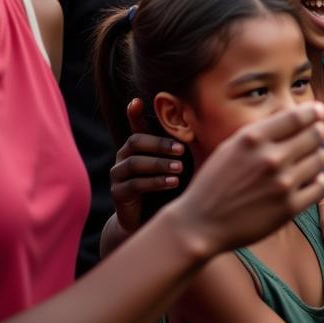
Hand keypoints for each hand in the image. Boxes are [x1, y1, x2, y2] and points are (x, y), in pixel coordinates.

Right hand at [110, 99, 185, 231]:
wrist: (151, 220)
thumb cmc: (169, 188)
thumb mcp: (178, 166)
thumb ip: (182, 151)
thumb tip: (205, 132)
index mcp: (138, 147)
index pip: (135, 127)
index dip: (134, 114)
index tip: (137, 101)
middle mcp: (124, 157)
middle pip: (135, 141)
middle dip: (159, 143)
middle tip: (182, 149)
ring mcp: (118, 175)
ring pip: (135, 163)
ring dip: (160, 164)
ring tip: (180, 169)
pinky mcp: (118, 193)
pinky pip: (134, 184)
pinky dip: (155, 182)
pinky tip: (172, 183)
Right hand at [170, 103, 323, 254]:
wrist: (200, 224)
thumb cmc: (215, 182)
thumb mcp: (231, 146)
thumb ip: (261, 132)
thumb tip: (296, 118)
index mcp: (252, 138)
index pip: (297, 117)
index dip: (314, 111)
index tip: (319, 111)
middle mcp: (269, 158)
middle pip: (314, 135)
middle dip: (318, 132)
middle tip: (317, 134)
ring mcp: (281, 184)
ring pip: (320, 159)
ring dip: (318, 155)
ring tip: (310, 158)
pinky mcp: (289, 207)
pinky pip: (320, 186)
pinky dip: (320, 180)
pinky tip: (311, 179)